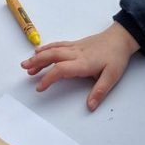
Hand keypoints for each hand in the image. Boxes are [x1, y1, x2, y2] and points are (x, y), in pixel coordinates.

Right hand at [21, 22, 138, 110]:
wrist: (121, 38)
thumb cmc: (116, 57)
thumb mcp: (112, 76)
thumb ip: (100, 91)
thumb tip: (90, 106)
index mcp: (83, 63)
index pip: (61, 70)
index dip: (49, 78)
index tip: (39, 87)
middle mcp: (76, 54)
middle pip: (52, 56)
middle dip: (37, 63)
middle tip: (24, 70)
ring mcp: (74, 47)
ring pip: (53, 50)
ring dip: (39, 56)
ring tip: (26, 64)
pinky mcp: (75, 44)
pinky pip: (58, 45)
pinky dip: (47, 48)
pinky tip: (38, 51)